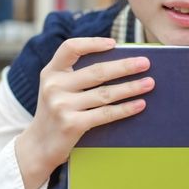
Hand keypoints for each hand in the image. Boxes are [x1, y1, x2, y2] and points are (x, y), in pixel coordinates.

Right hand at [16, 37, 154, 188]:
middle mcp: (54, 86)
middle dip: (125, 66)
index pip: (70, 48)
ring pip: (105, 93)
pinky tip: (140, 104)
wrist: (39, 146)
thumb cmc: (57, 110)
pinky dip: (125, 109)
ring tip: (149, 83)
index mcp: (51, 71)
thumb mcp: (57, 87)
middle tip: (146, 63)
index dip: (92, 43)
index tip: (114, 44)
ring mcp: (61, 105)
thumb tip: (119, 61)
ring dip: (131, 87)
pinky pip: (105, 114)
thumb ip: (76, 74)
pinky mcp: (71, 124)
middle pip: (97, 71)